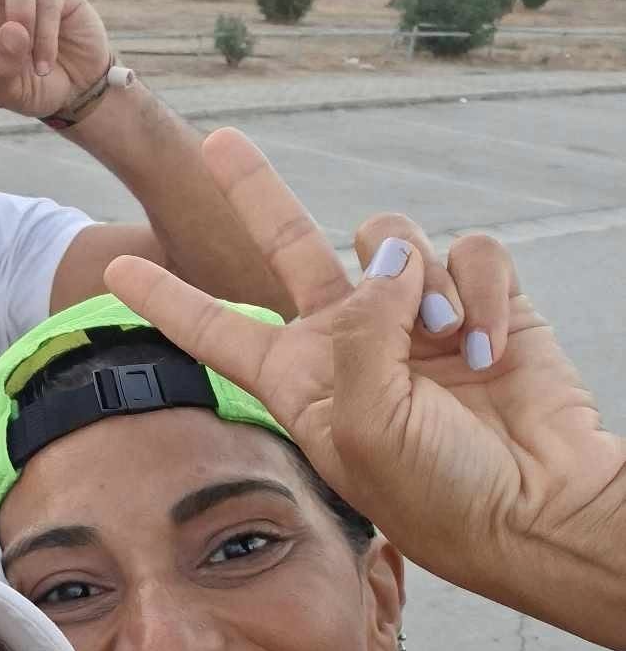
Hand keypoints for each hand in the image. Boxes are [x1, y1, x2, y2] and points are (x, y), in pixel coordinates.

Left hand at [103, 129, 625, 646]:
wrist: (535, 508)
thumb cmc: (437, 492)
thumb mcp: (363, 425)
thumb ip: (359, 333)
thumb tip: (392, 260)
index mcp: (298, 379)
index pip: (215, 329)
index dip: (166, 299)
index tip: (116, 267)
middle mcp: (349, 340)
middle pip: (288, 246)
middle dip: (254, 192)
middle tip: (218, 142)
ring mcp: (413, 318)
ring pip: (392, 239)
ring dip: (419, 279)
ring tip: (442, 342)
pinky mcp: (480, 303)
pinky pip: (471, 253)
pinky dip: (483, 292)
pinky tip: (488, 346)